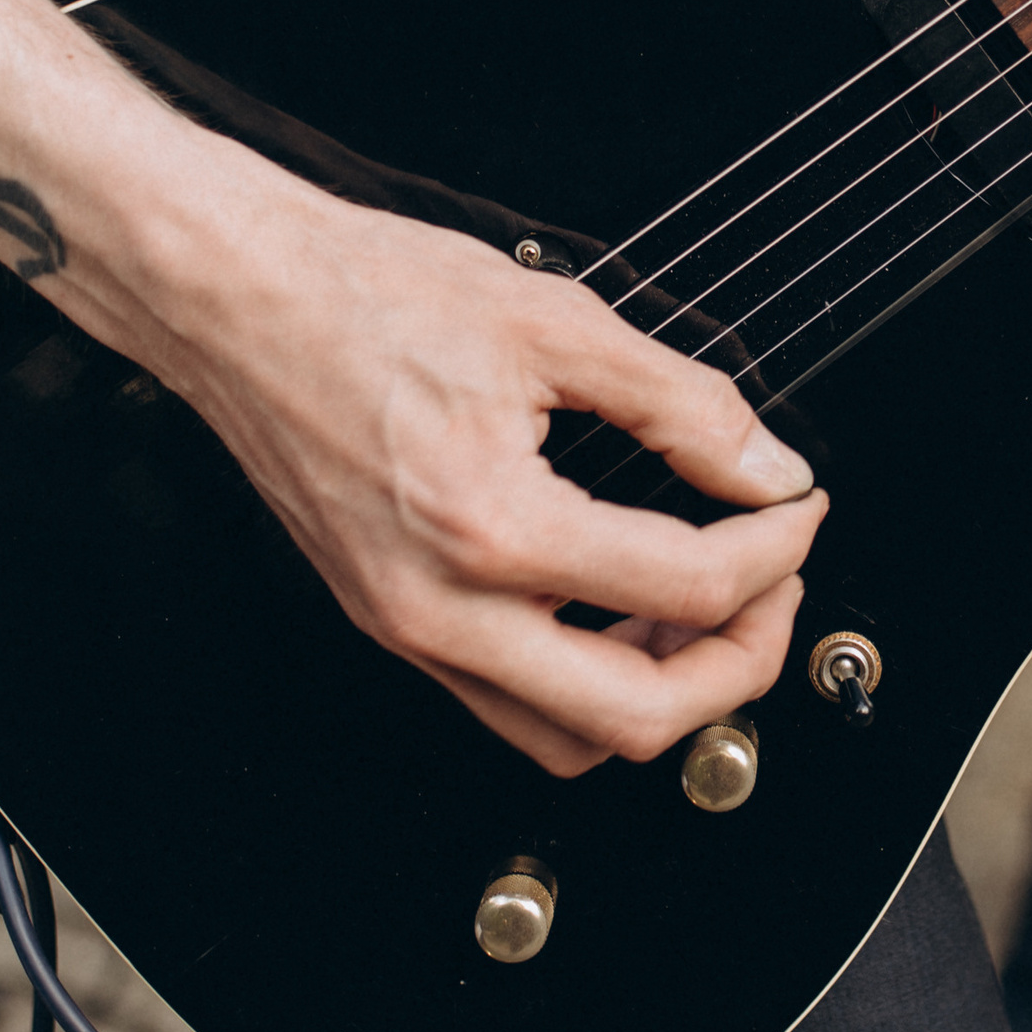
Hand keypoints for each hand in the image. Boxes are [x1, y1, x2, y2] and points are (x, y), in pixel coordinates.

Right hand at [139, 156, 825, 777]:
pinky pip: (506, 701)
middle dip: (738, 662)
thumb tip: (766, 468)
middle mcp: (441, 607)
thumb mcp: (556, 323)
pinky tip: (616, 604)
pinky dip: (584, 679)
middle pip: (637, 718)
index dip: (773, 551)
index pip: (686, 589)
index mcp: (490, 527)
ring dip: (659, 690)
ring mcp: (407, 627)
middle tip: (774, 587)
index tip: (795, 508)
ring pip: (567, 737)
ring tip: (702, 607)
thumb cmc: (363, 293)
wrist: (236, 296)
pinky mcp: (387, 620)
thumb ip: (682, 406)